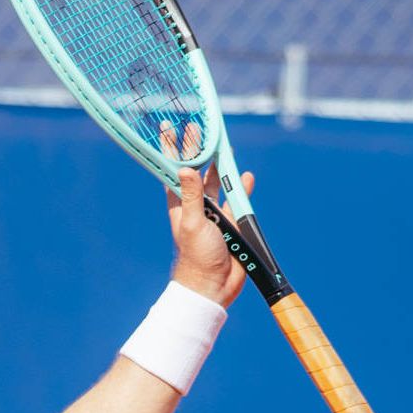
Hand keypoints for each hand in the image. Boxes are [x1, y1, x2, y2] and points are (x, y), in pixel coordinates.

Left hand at [157, 121, 250, 305]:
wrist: (213, 286)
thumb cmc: (196, 256)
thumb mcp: (192, 222)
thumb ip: (191, 195)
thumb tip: (185, 167)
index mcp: (182, 203)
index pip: (174, 169)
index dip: (171, 148)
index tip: (168, 126)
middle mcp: (197, 205)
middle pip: (197, 170)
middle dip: (197, 148)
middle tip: (197, 126)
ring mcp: (215, 213)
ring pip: (218, 181)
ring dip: (220, 164)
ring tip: (222, 144)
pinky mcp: (231, 222)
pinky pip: (237, 199)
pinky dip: (241, 187)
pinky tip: (245, 176)